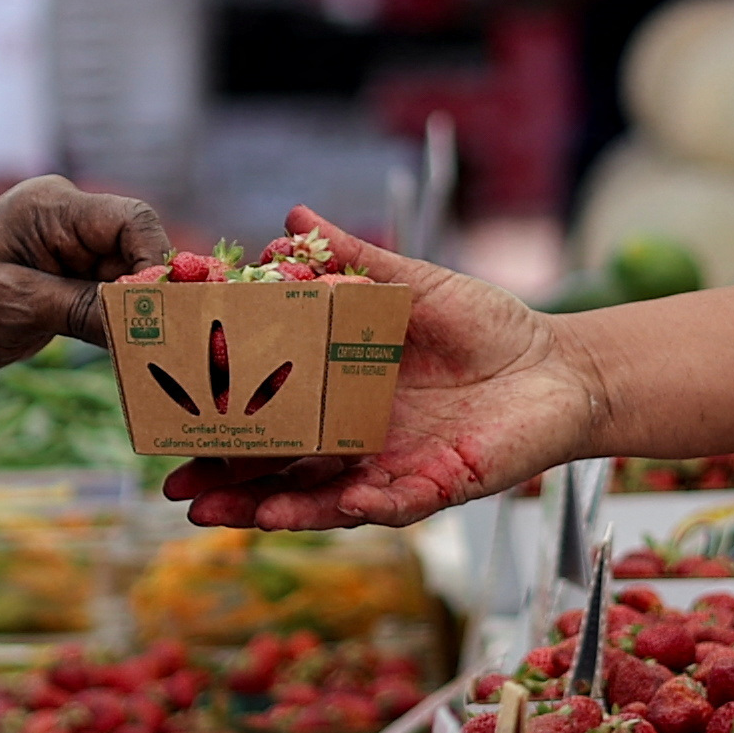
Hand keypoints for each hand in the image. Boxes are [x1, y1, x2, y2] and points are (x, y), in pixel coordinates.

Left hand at [0, 175, 172, 366]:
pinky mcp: (71, 281)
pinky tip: (134, 354)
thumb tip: (151, 324)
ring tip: (155, 355)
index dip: (158, 261)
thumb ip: (87, 309)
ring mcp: (72, 251)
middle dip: (154, 295)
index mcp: (53, 207)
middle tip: (169, 343)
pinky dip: (123, 325)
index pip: (131, 220)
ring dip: (142, 316)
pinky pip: (112, 298)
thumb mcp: (19, 307)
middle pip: (138, 250)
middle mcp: (70, 221)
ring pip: (132, 279)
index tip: (166, 310)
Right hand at [160, 207, 607, 530]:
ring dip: (275, 509)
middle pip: (279, 470)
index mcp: (340, 395)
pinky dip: (362, 507)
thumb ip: (352, 259)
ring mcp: (394, 469)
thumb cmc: (488, 328)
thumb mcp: (410, 284)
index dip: (221, 420)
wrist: (562, 367)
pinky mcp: (439, 486)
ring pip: (322, 500)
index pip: (268, 413)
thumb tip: (290, 218)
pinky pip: (395, 504)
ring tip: (226, 514)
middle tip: (176, 491)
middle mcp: (357, 442)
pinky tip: (335, 505)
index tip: (170, 417)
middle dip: (229, 485)